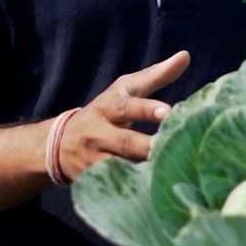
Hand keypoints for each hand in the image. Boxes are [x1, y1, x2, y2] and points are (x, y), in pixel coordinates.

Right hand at [57, 50, 190, 180]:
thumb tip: (186, 56)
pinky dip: (132, 189)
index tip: (169, 113)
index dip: (148, 110)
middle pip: (125, 143)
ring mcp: (93, 160)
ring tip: (168, 172)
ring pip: (119, 168)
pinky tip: (153, 190)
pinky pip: (114, 186)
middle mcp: (98, 134)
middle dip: (148, 146)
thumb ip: (155, 75)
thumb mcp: (124, 91)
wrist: (59, 143)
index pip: (127, 107)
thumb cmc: (105, 112)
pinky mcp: (92, 181)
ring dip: (142, 172)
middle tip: (170, 148)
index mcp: (108, 108)